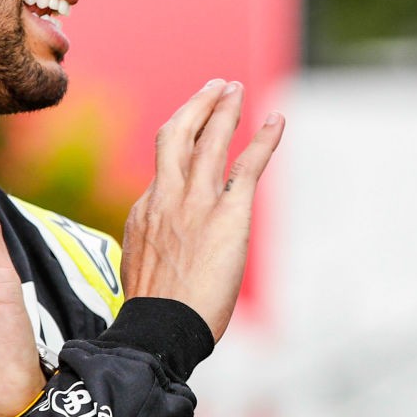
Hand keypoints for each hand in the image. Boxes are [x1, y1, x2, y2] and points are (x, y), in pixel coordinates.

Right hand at [119, 79, 284, 340]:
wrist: (162, 328)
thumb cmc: (156, 314)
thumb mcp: (140, 270)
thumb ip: (151, 246)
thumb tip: (159, 248)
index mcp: (145, 212)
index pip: (163, 169)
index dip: (180, 149)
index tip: (193, 137)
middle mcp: (166, 196)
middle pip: (176, 134)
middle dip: (196, 106)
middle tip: (214, 88)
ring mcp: (196, 201)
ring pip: (210, 138)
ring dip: (225, 108)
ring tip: (236, 88)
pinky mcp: (228, 212)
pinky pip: (248, 164)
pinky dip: (264, 139)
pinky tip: (276, 120)